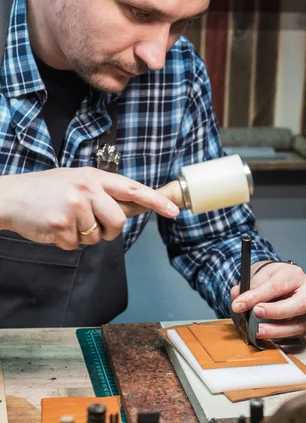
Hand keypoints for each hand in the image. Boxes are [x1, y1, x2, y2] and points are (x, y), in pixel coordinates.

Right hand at [0, 167, 179, 249]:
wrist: (11, 197)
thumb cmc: (46, 190)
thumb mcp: (76, 181)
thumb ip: (102, 192)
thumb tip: (130, 209)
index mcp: (94, 177)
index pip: (132, 189)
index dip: (155, 201)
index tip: (174, 211)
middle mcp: (87, 189)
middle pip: (118, 222)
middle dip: (109, 231)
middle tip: (92, 226)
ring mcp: (74, 207)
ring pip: (97, 237)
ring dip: (84, 236)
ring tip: (66, 220)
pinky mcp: (62, 226)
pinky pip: (77, 245)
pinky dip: (67, 242)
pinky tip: (54, 227)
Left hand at [230, 261, 305, 338]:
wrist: (286, 282)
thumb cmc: (274, 278)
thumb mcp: (261, 275)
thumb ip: (249, 287)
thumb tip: (237, 298)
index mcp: (296, 275)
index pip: (277, 286)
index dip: (256, 297)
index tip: (238, 305)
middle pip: (299, 305)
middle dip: (275, 312)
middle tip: (255, 313)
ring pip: (299, 325)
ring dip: (276, 331)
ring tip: (257, 331)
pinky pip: (296, 334)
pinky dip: (280, 336)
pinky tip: (266, 335)